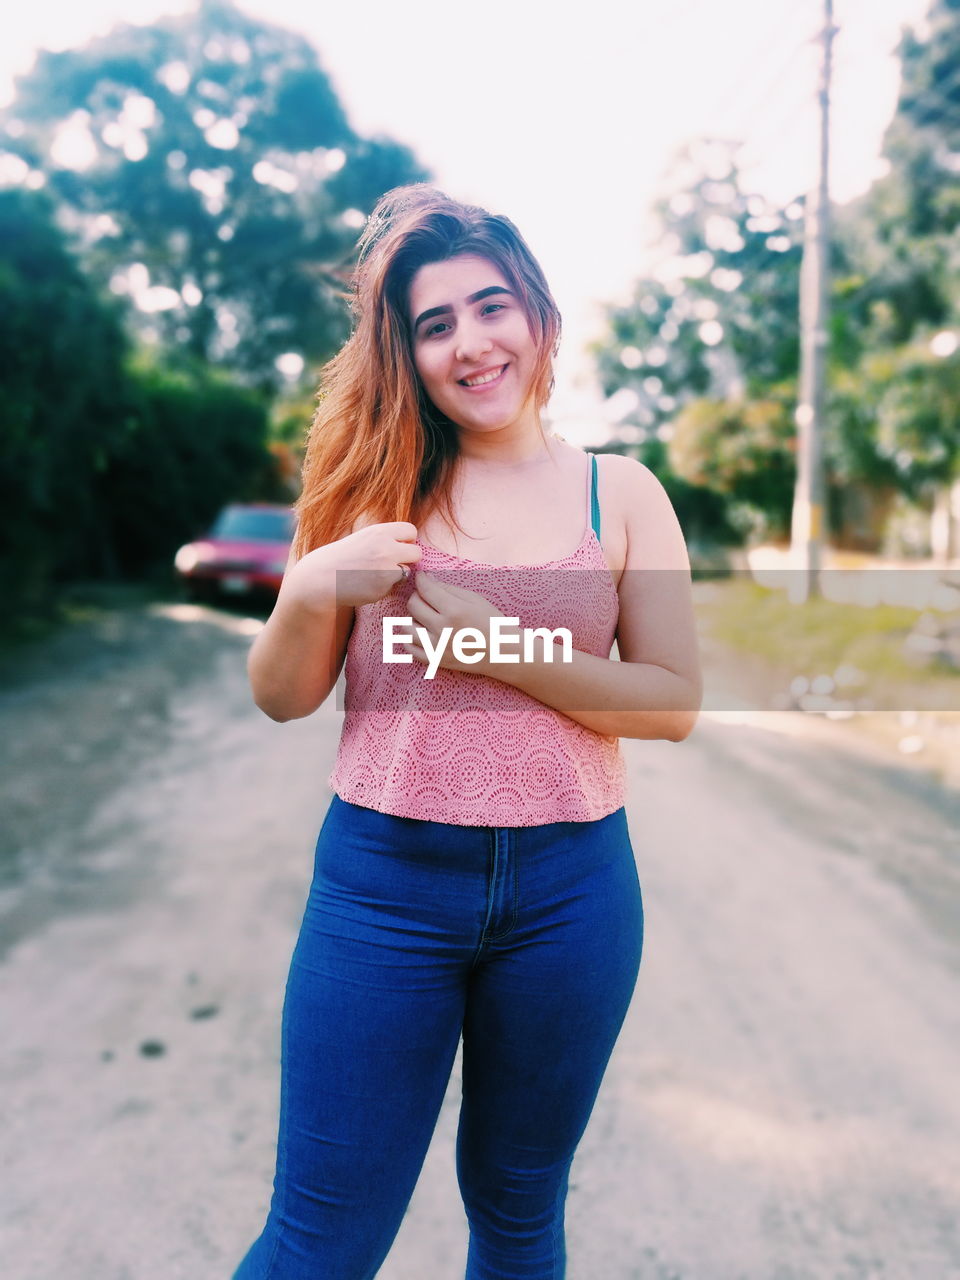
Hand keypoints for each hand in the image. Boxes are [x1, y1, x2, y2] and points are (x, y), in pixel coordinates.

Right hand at [287, 522, 420, 611]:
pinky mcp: (383, 587)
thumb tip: (411, 543)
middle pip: (417, 552)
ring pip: (408, 572)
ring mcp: (386, 569)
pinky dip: (386, 588)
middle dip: (408, 559)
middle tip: (394, 563)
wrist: (321, 578)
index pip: (411, 531)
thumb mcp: (363, 538)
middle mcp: (385, 548)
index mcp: (379, 532)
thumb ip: (386, 538)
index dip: (407, 541)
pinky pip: (395, 587)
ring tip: (376, 575)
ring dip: (398, 575)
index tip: (398, 547)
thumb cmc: (343, 558)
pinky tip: (368, 585)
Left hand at [403, 573, 508, 677]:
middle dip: (417, 596)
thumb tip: (426, 579)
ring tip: (426, 617)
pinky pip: (409, 649)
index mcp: (455, 610)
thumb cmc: (491, 623)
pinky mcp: (435, 661)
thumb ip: (448, 588)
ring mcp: (437, 648)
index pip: (425, 589)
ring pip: (406, 627)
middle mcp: (443, 629)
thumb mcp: (474, 599)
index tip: (422, 577)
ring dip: (413, 618)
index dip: (421, 579)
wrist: (502, 653)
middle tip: (427, 596)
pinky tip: (423, 633)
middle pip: (413, 606)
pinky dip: (412, 639)